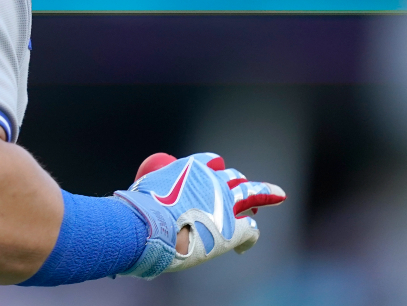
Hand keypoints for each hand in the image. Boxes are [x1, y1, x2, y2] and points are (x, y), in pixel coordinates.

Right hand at [114, 152, 284, 278]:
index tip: (218, 171)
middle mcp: (214, 179)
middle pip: (235, 177)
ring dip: (261, 197)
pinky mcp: (236, 227)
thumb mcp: (139, 195)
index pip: (211, 162)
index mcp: (191, 167)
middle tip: (246, 189)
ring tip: (275, 196)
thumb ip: (146, 197)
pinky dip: (249, 236)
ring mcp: (227, 202)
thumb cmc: (136, 214)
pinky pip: (251, 229)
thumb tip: (131, 209)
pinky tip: (245, 244)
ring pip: (252, 195)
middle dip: (240, 183)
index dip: (216, 169)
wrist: (148, 229)